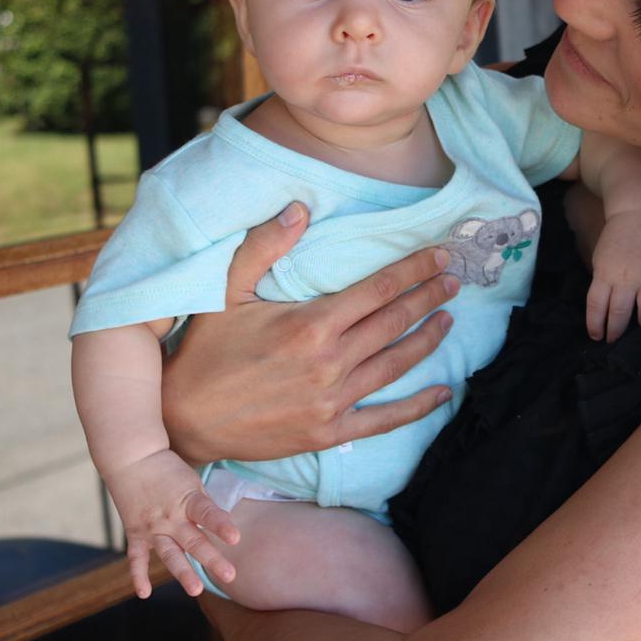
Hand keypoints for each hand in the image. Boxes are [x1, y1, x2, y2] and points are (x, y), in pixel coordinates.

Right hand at [104, 449, 240, 597]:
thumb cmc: (167, 469)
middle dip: (212, 560)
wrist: (131, 457)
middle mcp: (170, 516)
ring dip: (182, 573)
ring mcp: (152, 527)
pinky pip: (136, 558)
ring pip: (169, 554)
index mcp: (187, 499)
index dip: (221, 525)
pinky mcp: (135, 533)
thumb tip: (221, 526)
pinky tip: (144, 593)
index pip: (206, 513)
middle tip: (230, 576)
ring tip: (196, 591)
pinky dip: (138, 575)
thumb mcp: (191, 481)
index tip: (235, 538)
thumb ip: (204, 506)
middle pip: (193, 541)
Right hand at [161, 202, 460, 464]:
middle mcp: (330, 362)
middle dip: (429, 297)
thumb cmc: (205, 351)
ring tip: (448, 320)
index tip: (439, 256)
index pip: (379, 289)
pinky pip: (384, 419)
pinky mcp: (329, 433)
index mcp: (311, 324)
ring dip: (427, 340)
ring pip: (395, 364)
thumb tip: (298, 208)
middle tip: (455, 280)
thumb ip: (263, 247)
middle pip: (395, 322)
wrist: (184, 419)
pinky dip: (417, 407)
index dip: (414, 269)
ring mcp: (333, 401)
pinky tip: (442, 393)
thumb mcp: (226, 292)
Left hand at [586, 207, 640, 341]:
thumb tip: (604, 309)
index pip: (596, 306)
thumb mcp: (601, 259)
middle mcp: (627, 278)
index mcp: (605, 274)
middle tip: (615, 342)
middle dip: (616, 332)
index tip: (596, 336)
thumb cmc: (618, 237)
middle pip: (620, 313)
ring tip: (639, 336)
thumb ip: (603, 282)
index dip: (595, 325)